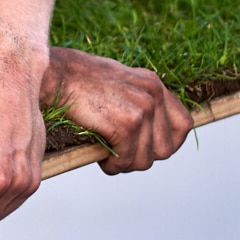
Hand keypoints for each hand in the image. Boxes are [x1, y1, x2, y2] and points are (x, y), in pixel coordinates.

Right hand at [45, 48, 191, 173]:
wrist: (56, 75)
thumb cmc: (79, 81)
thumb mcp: (120, 84)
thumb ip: (138, 102)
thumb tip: (148, 136)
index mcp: (154, 84)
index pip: (183, 125)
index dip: (168, 143)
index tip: (148, 149)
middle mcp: (153, 94)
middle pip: (165, 149)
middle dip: (142, 158)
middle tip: (120, 155)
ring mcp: (142, 109)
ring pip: (145, 160)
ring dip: (124, 164)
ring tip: (107, 155)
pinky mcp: (126, 124)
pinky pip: (126, 160)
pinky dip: (112, 164)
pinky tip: (100, 156)